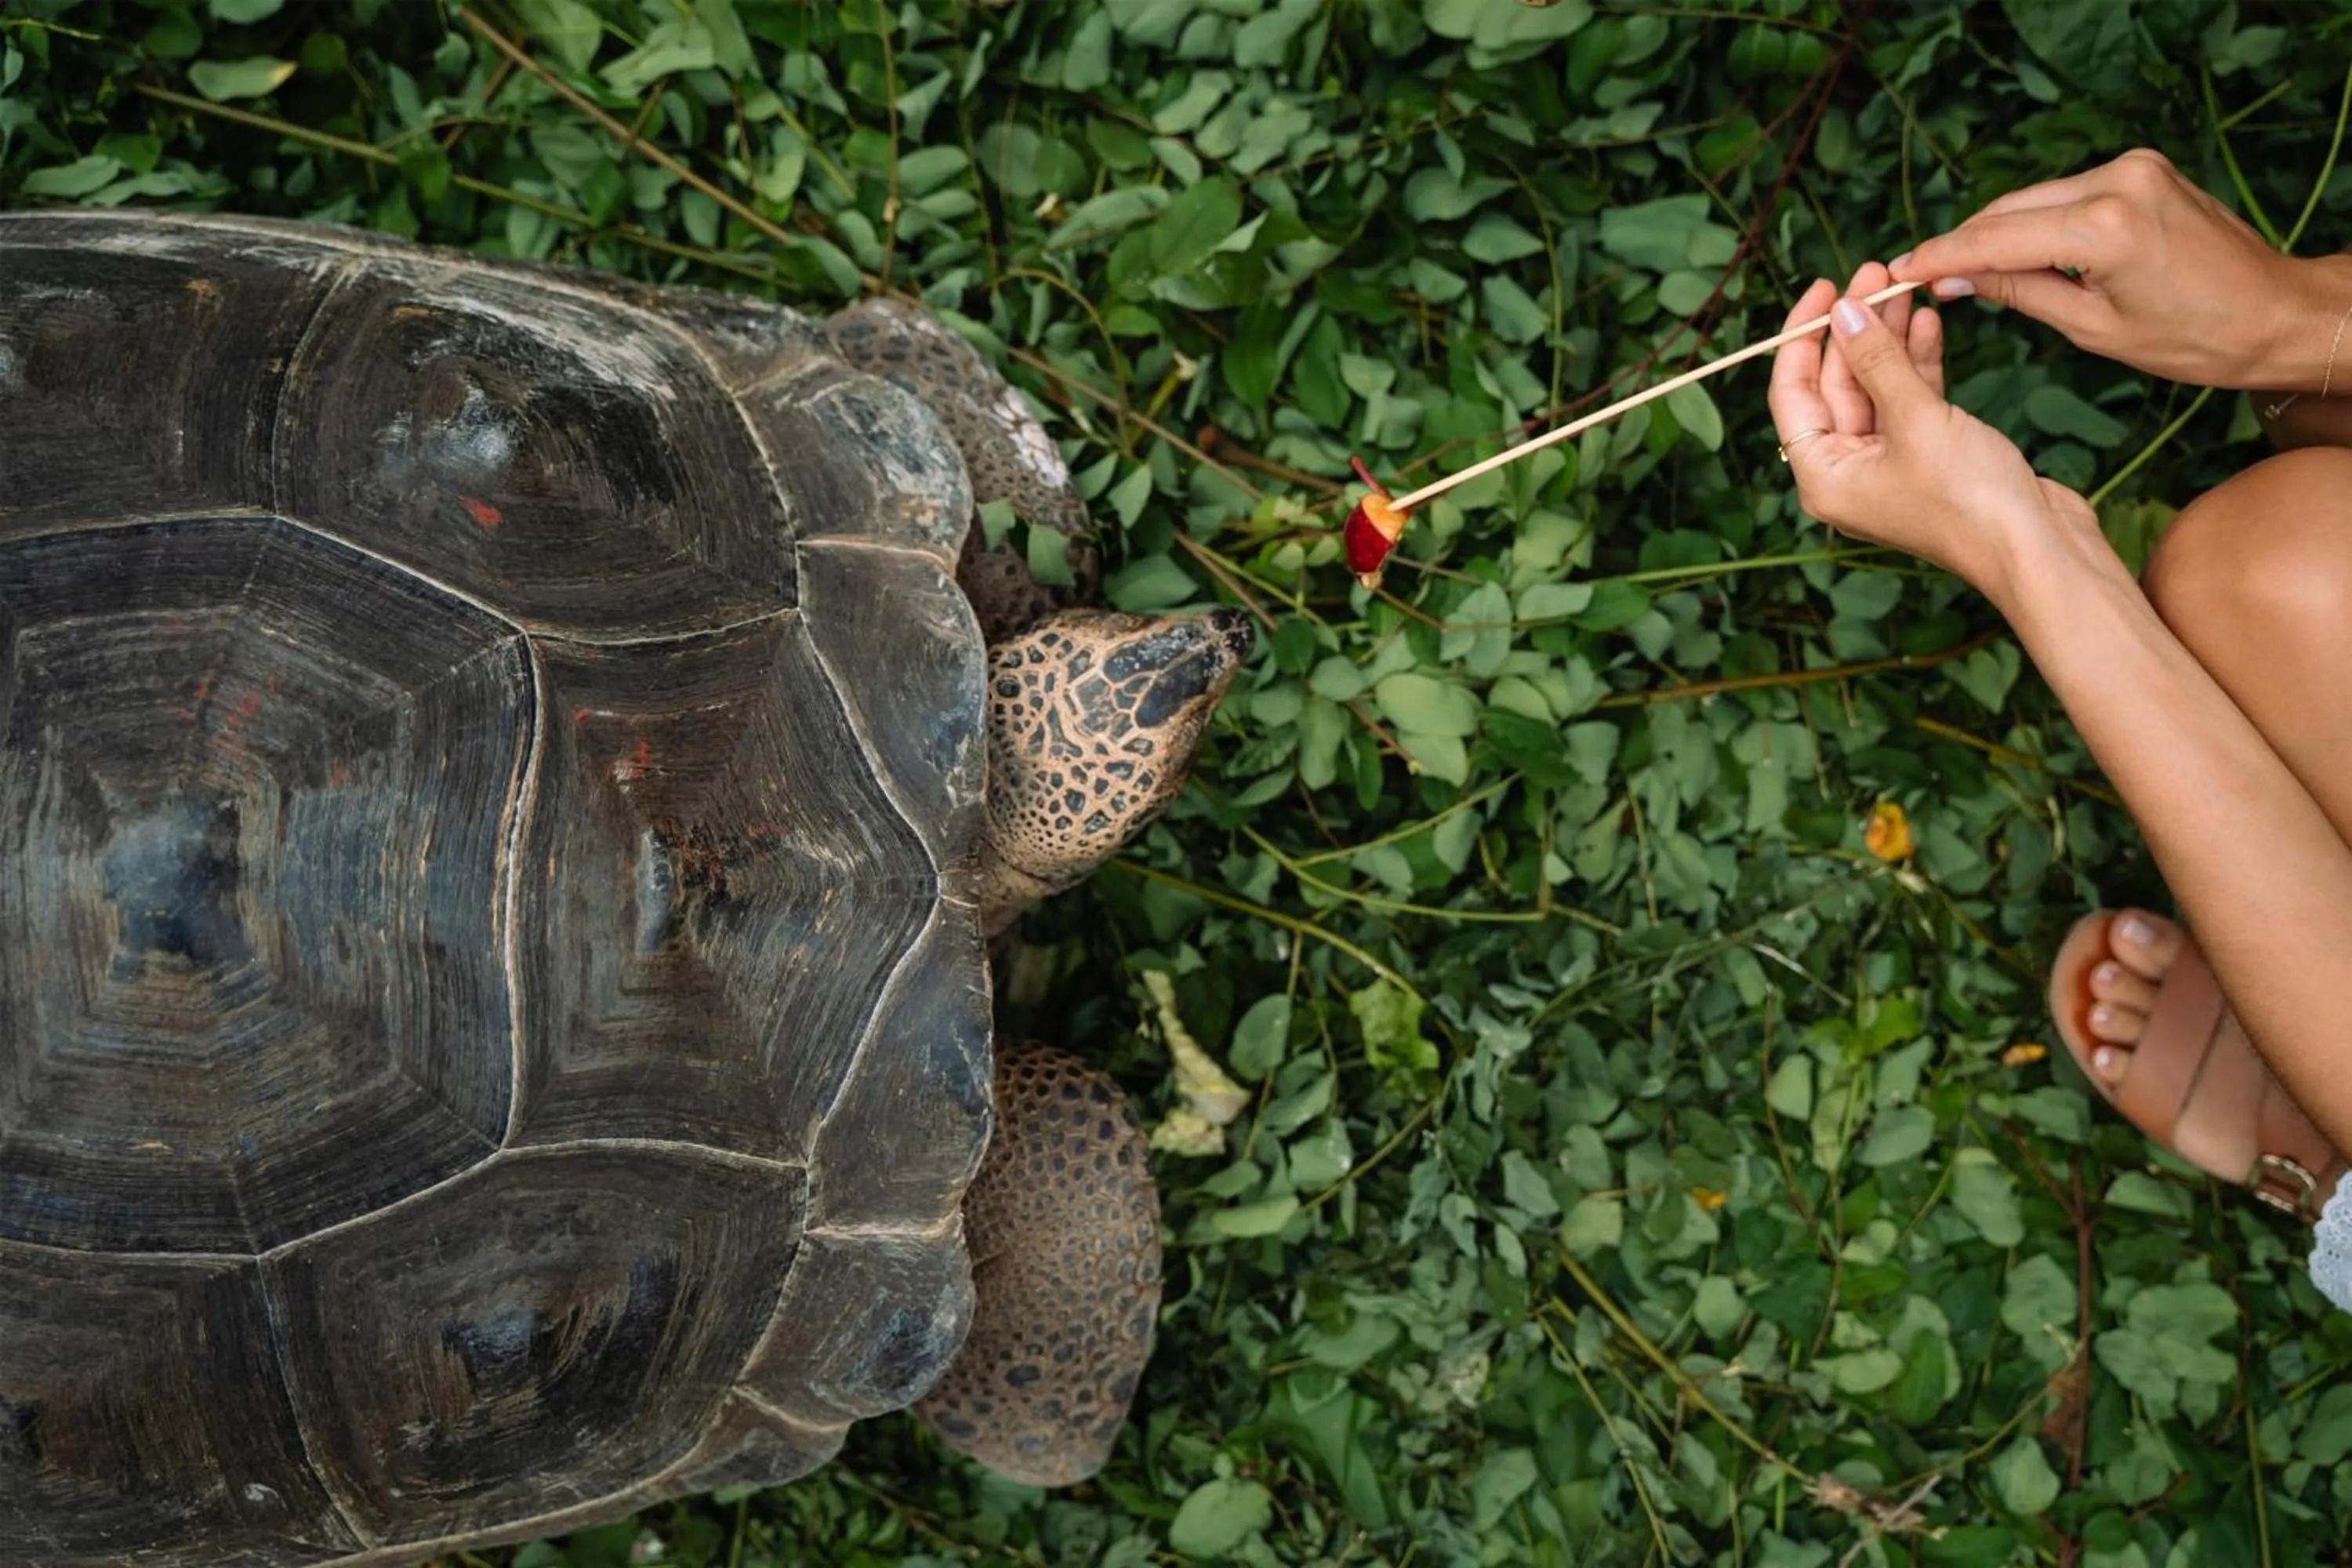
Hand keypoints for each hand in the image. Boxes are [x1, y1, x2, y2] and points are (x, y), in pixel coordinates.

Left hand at [1768, 267, 2096, 602]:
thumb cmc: (1971, 499)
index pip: (1791, 393)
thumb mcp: (1916, 420)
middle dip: (1853, 327)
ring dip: (1888, 337)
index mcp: (1823, 476)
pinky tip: (1926, 322)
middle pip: (1834, 385)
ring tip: (1902, 285)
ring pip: (1876, 386)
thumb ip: (1877, 362)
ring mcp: (1888, 464)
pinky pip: (1909, 399)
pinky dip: (1916, 362)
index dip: (1801, 336)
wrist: (2038, 548)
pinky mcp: (1929, 456)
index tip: (1823, 287)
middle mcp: (1847, 473)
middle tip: (1874, 273)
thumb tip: (1845, 311)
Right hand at [1891, 149, 2314, 389]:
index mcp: (2106, 229)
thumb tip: (1955, 279)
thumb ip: (2020, 292)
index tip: (1896, 271)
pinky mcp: (2142, 168)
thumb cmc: (2197, 338)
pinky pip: (2067, 195)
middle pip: (2009, 210)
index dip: (1940, 256)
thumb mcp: (2095, 328)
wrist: (2277, 311)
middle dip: (1962, 244)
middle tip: (1917, 275)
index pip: (1996, 238)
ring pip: (2034, 199)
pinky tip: (2016, 252)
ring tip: (1959, 271)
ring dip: (1997, 232)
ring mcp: (2133, 168)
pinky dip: (2037, 222)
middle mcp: (2117, 182)